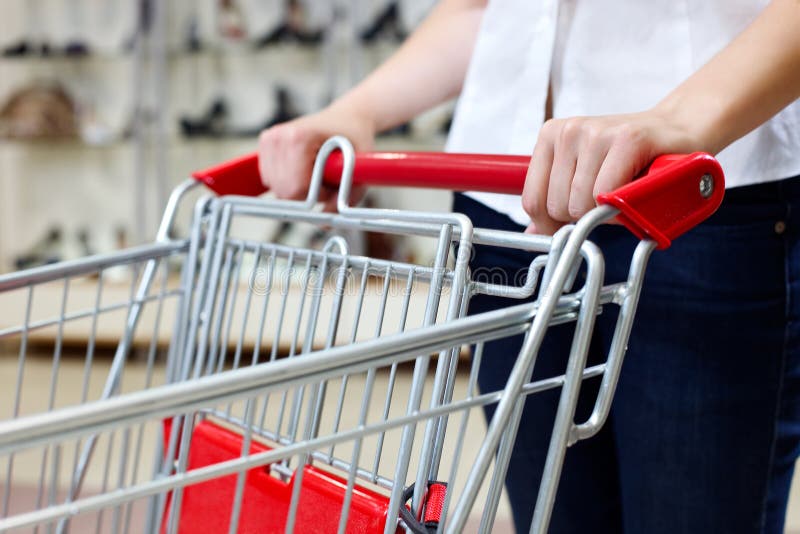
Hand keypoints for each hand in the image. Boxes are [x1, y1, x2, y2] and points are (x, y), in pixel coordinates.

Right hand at [257, 102, 375, 209]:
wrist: (346, 118)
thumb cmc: (354, 140)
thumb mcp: (358, 172)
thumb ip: (343, 201)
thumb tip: (323, 225)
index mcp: (299, 138)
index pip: (295, 188)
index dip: (317, 195)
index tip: (332, 185)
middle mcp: (279, 136)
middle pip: (283, 191)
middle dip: (306, 195)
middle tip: (325, 181)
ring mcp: (269, 139)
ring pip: (276, 188)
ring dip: (297, 189)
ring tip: (315, 172)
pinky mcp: (265, 144)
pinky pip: (271, 180)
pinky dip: (288, 182)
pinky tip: (303, 169)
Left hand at [521, 110, 702, 233]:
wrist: (679, 132)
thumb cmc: (631, 163)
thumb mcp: (584, 180)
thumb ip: (555, 204)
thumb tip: (533, 235)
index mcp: (550, 138)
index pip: (533, 200)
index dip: (552, 224)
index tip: (575, 223)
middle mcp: (568, 131)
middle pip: (557, 206)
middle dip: (585, 216)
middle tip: (609, 200)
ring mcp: (596, 132)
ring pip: (581, 204)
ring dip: (607, 211)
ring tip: (624, 191)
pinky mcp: (627, 138)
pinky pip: (607, 195)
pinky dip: (623, 204)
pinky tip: (636, 187)